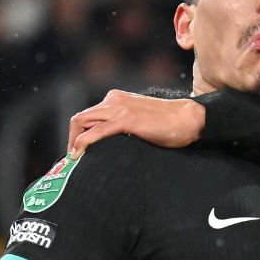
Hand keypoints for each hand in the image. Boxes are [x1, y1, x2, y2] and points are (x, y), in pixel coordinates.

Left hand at [68, 90, 204, 155]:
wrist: (188, 118)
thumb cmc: (169, 124)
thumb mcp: (140, 121)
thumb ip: (125, 126)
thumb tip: (113, 145)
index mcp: (116, 99)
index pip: (88, 115)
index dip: (78, 134)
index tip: (77, 152)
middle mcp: (113, 100)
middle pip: (80, 119)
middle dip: (71, 139)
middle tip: (72, 159)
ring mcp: (119, 109)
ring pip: (83, 122)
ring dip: (73, 142)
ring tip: (73, 160)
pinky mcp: (126, 120)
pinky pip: (97, 131)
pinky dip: (83, 143)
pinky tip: (78, 155)